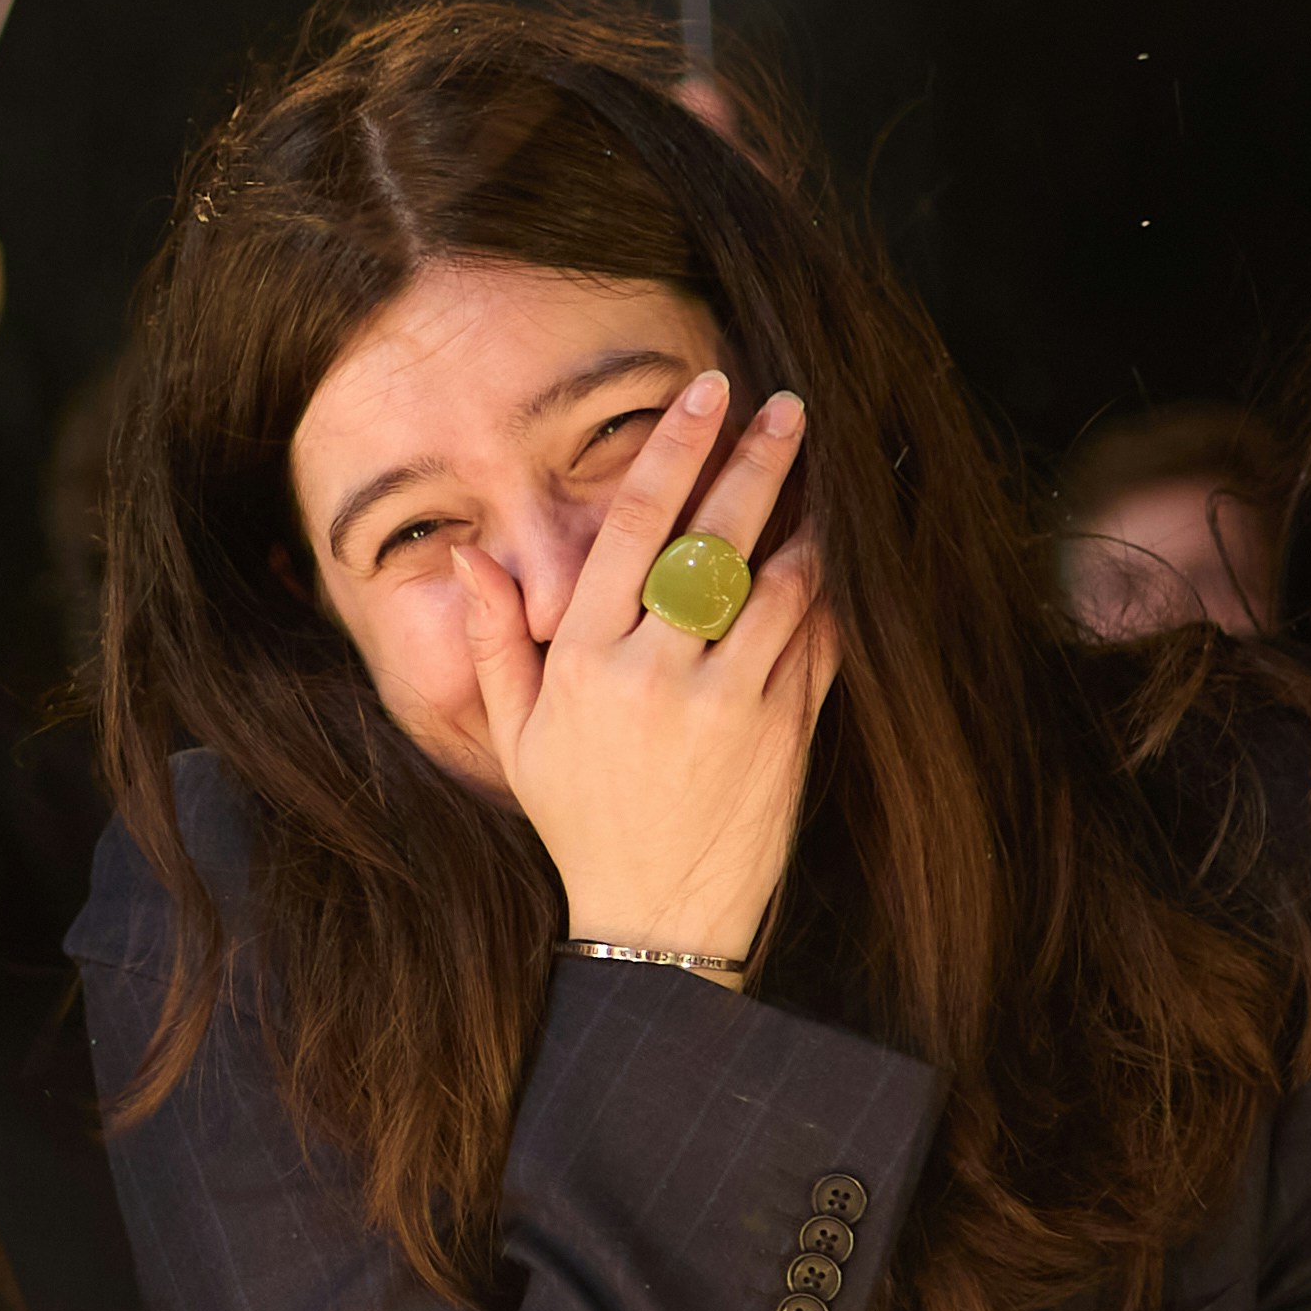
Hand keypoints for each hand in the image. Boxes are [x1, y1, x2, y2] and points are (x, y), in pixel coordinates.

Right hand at [459, 371, 836, 962]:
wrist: (657, 916)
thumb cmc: (581, 818)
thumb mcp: (516, 736)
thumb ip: (494, 642)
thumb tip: (471, 557)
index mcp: (586, 662)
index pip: (632, 529)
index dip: (673, 450)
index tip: (706, 394)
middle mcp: (657, 674)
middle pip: (714, 538)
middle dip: (756, 461)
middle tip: (788, 406)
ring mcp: (729, 702)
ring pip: (780, 583)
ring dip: (806, 517)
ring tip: (823, 466)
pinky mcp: (784, 731)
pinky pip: (817, 640)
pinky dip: (831, 590)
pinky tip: (838, 550)